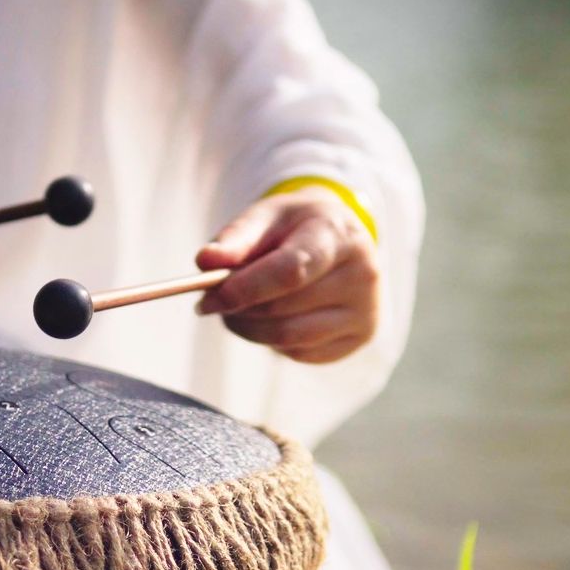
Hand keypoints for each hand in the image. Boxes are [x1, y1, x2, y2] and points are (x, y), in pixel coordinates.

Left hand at [195, 186, 378, 363]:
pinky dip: (273, 341)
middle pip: (285, 308)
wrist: (341, 236)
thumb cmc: (297, 226)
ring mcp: (365, 310)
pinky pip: (300, 353)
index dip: (247, 288)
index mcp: (338, 234)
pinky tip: (270, 318)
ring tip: (236, 310)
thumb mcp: (267, 217)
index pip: (292, 270)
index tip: (209, 298)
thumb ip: (236, 238)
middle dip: (239, 309)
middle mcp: (362, 274)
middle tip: (212, 301)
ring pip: (289, 337)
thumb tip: (204, 261)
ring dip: (249, 329)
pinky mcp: (359, 337)